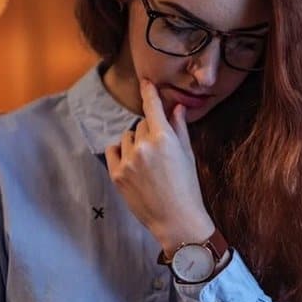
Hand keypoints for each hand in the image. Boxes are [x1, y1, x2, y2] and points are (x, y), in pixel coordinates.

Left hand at [105, 79, 214, 252]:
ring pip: (127, 137)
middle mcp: (143, 147)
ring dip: (135, 143)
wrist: (177, 219)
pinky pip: (113, 150)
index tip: (146, 82)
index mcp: (164, 139)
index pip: (152, 108)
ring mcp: (128, 161)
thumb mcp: (188, 155)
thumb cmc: (188, 187)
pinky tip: (132, 163)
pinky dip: (121, 152)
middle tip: (161, 152)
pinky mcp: (116, 175)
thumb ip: (179, 128)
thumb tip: (177, 107)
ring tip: (148, 162)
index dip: (149, 93)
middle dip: (150, 132)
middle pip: (142, 124)